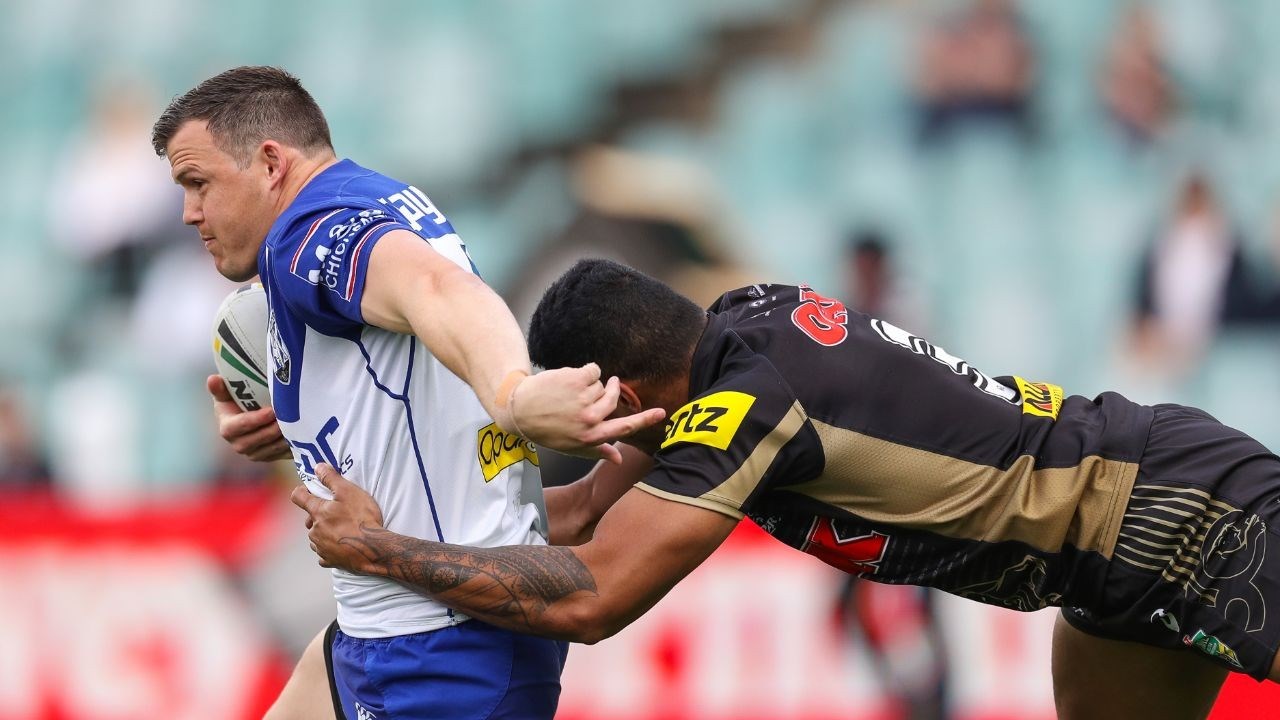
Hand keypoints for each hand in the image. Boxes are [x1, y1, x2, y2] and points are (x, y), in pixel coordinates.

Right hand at [206, 375, 289, 460]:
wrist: (248, 416)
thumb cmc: (237, 401)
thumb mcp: (228, 394)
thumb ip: (221, 388)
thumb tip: (213, 379)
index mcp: (227, 428)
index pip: (237, 427)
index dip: (254, 420)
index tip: (271, 411)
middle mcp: (239, 444)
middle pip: (255, 441)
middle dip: (271, 430)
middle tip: (287, 418)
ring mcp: (254, 453)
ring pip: (271, 449)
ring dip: (283, 439)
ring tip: (297, 425)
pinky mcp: (269, 456)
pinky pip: (281, 454)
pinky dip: (291, 446)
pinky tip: (301, 434)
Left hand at [290, 463, 386, 572]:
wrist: (373, 549)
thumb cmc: (362, 518)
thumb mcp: (348, 491)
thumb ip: (331, 478)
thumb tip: (317, 467)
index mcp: (317, 512)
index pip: (298, 497)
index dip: (303, 490)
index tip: (311, 490)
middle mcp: (314, 530)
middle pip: (309, 519)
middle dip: (318, 514)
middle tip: (337, 511)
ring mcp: (321, 547)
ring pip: (316, 536)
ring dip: (324, 532)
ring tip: (343, 529)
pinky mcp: (330, 560)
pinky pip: (324, 553)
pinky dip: (330, 548)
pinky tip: (341, 545)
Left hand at [506, 364, 665, 463]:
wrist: (520, 409)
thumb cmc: (547, 430)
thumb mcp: (572, 447)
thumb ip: (598, 450)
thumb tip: (619, 460)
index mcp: (591, 436)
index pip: (625, 427)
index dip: (645, 419)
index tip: (663, 413)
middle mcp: (589, 419)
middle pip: (613, 397)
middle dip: (608, 390)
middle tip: (599, 387)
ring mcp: (583, 398)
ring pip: (601, 383)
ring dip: (590, 384)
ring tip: (571, 391)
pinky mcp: (575, 379)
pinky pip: (592, 369)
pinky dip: (583, 372)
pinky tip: (568, 380)